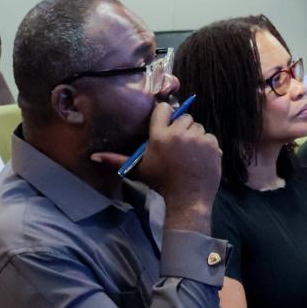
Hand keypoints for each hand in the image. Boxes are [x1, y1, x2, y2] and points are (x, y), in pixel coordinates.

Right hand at [91, 101, 221, 230]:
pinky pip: (209, 137)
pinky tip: (199, 159)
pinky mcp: (212, 145)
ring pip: (197, 127)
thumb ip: (117, 160)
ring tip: (189, 153)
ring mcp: (198, 138)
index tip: (165, 126)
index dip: (165, 116)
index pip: (163, 109)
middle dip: (181, 128)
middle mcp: (179, 133)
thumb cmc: (161, 183)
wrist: (188, 198)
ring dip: (194, 136)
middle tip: (177, 145)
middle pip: (183, 117)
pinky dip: (206, 146)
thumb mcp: (139, 170)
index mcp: (159, 136)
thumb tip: (94, 156)